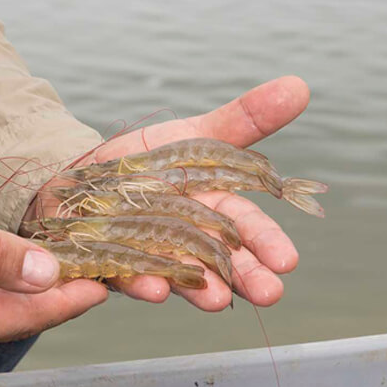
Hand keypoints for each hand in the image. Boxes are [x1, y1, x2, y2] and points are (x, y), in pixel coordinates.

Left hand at [25, 76, 309, 310]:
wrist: (86, 171)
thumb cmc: (149, 158)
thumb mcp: (195, 134)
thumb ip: (244, 119)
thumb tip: (300, 85)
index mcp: (214, 209)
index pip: (247, 227)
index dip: (268, 243)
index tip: (288, 260)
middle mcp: (188, 239)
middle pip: (223, 261)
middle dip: (247, 278)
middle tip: (270, 293)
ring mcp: (153, 255)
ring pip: (181, 275)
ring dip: (200, 289)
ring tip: (218, 301)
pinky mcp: (115, 264)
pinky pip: (127, 275)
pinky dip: (142, 282)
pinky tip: (154, 287)